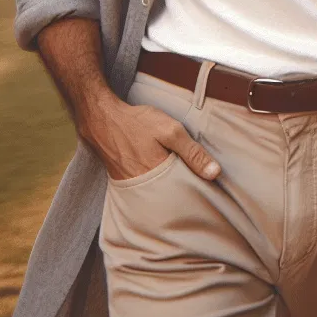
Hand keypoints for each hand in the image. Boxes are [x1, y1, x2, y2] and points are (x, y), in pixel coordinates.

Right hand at [80, 95, 220, 181]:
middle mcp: (144, 187)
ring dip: (171, 190)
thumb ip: (193, 153)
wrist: (102, 119)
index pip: (185, 193)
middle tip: (199, 189)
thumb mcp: (171, 132)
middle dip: (185, 194)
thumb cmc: (137, 123)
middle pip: (171, 197)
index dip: (198, 191)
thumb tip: (215, 173)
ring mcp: (132, 185)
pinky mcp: (124, 181)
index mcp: (159, 176)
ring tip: (183, 183)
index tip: (211, 189)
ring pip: (159, 194)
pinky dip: (156, 185)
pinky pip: (145, 189)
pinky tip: (162, 177)